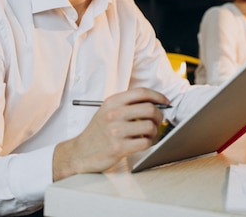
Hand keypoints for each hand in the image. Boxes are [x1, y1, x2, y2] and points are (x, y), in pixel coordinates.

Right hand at [52, 87, 169, 180]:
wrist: (80, 153)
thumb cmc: (98, 132)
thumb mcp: (107, 111)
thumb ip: (127, 104)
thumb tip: (155, 102)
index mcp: (112, 102)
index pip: (141, 92)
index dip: (157, 96)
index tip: (165, 101)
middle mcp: (114, 114)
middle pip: (149, 108)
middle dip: (159, 115)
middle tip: (158, 120)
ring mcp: (116, 131)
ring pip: (150, 126)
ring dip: (154, 131)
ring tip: (149, 134)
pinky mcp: (118, 147)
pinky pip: (145, 142)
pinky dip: (149, 143)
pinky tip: (144, 143)